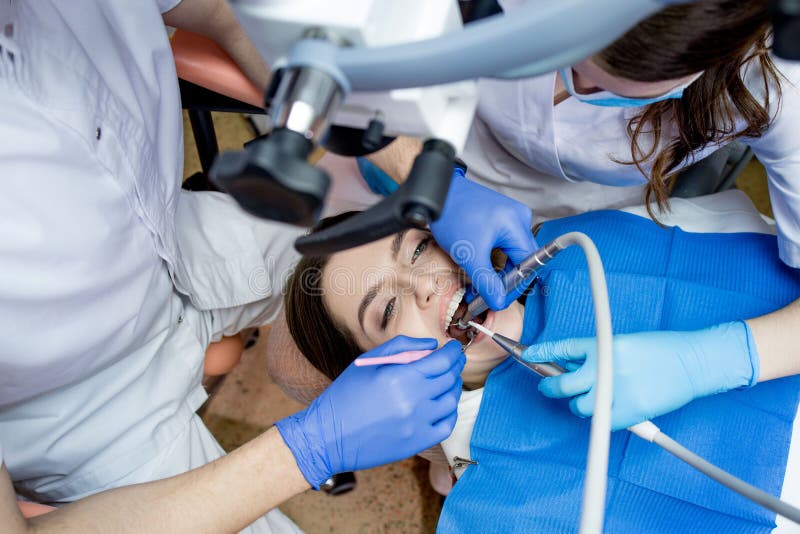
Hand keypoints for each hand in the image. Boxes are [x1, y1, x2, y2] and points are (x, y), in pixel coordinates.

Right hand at [275, 336, 464, 487]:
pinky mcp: (417, 443)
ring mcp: (417, 424)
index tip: (454, 348)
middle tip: (453, 361)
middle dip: (455, 366)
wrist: (329, 436)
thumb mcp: (368, 362)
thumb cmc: (345, 395)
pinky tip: (442, 404)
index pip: (442, 360)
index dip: (453, 352)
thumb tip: (432, 345)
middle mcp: (413, 401)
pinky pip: (446, 425)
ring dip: (453, 387)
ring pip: (451, 401)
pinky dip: (449, 412)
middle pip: (450, 379)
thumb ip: (402, 347)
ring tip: (447, 381)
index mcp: (400, 377)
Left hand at [430, 168, 537, 309]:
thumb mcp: (469, 255)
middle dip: (505, 281)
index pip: (527, 264)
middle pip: (522, 259)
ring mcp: (510, 215)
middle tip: (488, 296)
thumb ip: (486, 282)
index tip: (499, 301)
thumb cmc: (451, 215)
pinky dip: (493, 258)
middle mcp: (518, 217)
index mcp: (516, 224)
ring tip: (480, 284)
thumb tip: (498, 302)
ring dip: (498, 271)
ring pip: (512, 253)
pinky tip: (480, 268)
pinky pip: (504, 243)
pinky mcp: (500, 216)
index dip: (514, 287)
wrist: (436, 195)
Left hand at [522, 321, 759, 429]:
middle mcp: (605, 367)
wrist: (693, 362)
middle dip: (549, 386)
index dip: (541, 353)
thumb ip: (596, 353)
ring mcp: (616, 391)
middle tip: (548, 386)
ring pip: (578, 407)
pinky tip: (606, 411)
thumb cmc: (660, 350)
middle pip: (562, 384)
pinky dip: (601, 420)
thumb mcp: (622, 341)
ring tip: (587, 400)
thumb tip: (569, 363)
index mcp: (603, 345)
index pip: (562, 348)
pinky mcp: (630, 411)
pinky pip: (601, 423)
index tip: (527, 355)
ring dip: (578, 405)